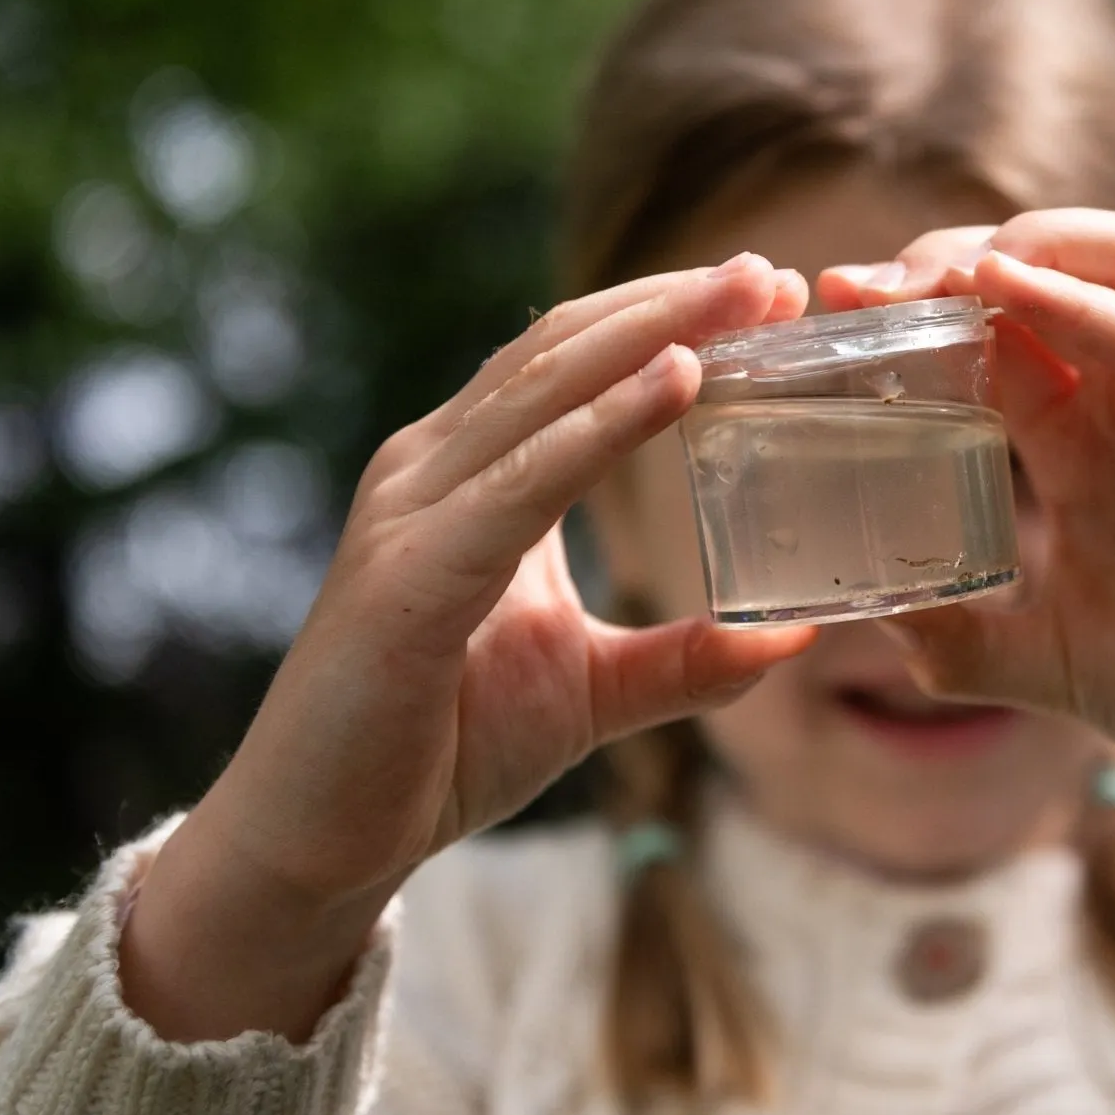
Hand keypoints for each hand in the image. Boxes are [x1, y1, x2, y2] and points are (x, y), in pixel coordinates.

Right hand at [120, 254, 817, 1040]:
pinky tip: (678, 384)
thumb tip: (794, 638)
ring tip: (743, 299)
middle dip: (674, 303)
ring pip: (546, 389)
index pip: (573, 360)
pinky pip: (524, 482)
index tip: (767, 290)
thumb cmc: (442, 747)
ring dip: (655, 335)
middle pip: (564, 349)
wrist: (321, 840)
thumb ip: (684, 659)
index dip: (666, 317)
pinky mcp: (411, 575)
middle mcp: (435, 469)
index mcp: (473, 477)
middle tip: (771, 274)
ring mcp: (414, 512)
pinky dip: (605, 426)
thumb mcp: (592, 690)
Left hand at [822, 211, 1114, 835]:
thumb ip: (960, 636)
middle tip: (863, 286)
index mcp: (1085, 437)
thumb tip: (868, 617)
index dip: (914, 305)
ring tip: (941, 270)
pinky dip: (1083, 304)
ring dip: (1028, 243)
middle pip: (1049, 267)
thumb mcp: (1044, 657)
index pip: (994, 331)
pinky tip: (1010, 291)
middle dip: (951, 256)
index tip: (833, 310)